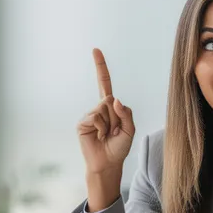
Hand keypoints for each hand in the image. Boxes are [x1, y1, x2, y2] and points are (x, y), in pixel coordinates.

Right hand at [77, 49, 135, 208]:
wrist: (108, 163)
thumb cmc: (119, 147)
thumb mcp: (130, 130)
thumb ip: (127, 113)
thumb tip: (114, 99)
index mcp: (110, 107)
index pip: (105, 83)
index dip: (100, 67)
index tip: (95, 50)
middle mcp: (98, 108)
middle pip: (110, 99)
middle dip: (117, 117)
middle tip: (114, 132)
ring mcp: (89, 115)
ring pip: (104, 108)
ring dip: (110, 125)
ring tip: (106, 136)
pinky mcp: (82, 123)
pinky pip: (96, 117)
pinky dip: (102, 128)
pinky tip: (99, 137)